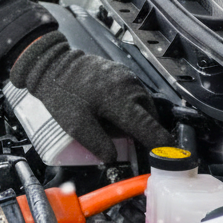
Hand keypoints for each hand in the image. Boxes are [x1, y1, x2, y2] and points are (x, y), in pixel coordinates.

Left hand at [10, 31, 172, 162]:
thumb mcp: (76, 125)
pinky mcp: (122, 73)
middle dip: (143, 132)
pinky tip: (110, 109)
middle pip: (149, 117)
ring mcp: (127, 77)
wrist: (52, 65)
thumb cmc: (63, 94)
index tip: (170, 156)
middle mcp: (129, 87)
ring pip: (143, 106)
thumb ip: (98, 144)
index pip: (150, 127)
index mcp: (121, 101)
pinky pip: (135, 95)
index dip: (161, 144)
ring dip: (136, 118)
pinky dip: (130, 106)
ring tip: (111, 122)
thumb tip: (114, 158)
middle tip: (122, 139)